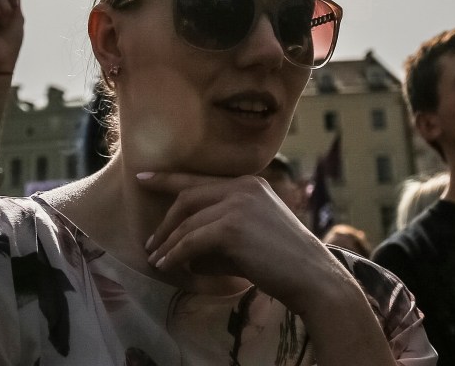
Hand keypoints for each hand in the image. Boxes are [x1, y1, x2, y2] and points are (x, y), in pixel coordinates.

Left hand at [139, 171, 354, 314]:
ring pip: (188, 222)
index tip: (143, 177)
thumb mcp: (249, 236)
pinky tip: (168, 266)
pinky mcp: (232, 227)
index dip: (167, 177)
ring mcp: (237, 203)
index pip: (200, 179)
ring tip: (156, 260)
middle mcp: (242, 186)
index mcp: (249, 183)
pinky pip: (192, 240)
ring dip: (168, 243)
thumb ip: (219, 232)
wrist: (312, 277)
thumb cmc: (282, 263)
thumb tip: (185, 249)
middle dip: (164, 221)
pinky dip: (176, 254)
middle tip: (149, 242)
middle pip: (188, 197)